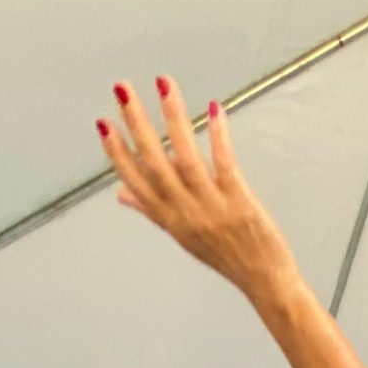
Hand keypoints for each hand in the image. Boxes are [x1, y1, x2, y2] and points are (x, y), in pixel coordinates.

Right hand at [100, 83, 299, 297]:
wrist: (264, 281)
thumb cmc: (226, 256)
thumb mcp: (183, 235)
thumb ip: (152, 210)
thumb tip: (122, 194)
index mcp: (169, 220)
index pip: (134, 182)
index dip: (116, 153)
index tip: (103, 123)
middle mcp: (185, 213)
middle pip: (154, 163)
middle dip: (136, 123)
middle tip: (122, 90)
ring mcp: (211, 208)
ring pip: (185, 158)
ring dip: (173, 118)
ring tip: (164, 85)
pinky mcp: (238, 203)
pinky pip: (224, 164)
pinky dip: (217, 136)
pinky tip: (213, 109)